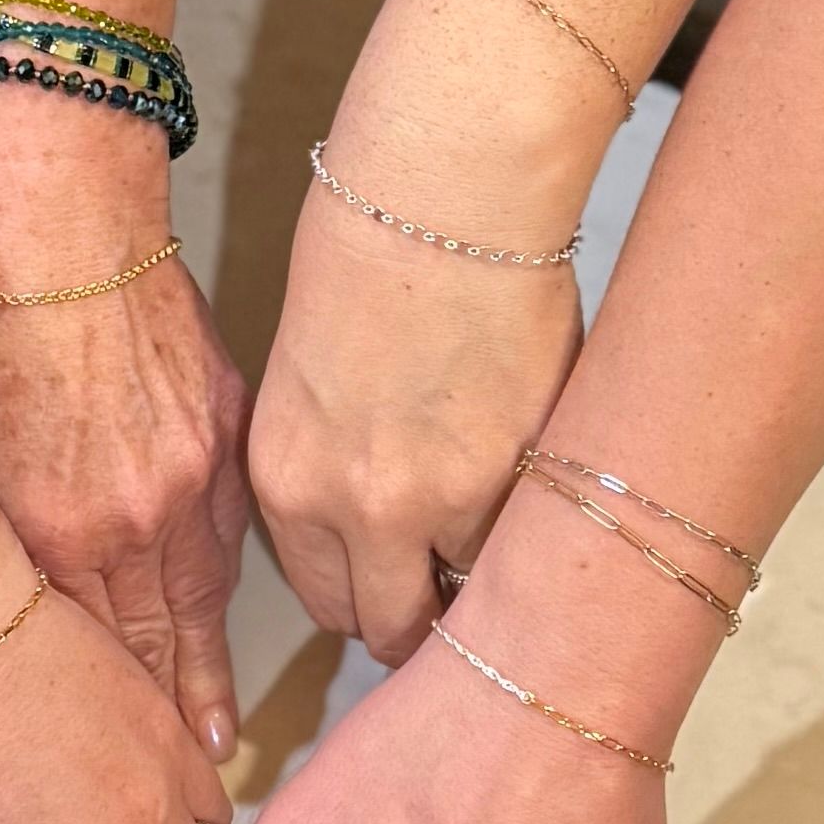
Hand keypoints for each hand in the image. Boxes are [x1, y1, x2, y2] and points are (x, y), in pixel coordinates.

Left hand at [0, 246, 254, 766]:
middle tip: (201, 778)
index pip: (91, 650)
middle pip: (160, 642)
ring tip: (219, 726)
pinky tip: (221, 613)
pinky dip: (222, 573)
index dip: (112, 711)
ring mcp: (192, 474)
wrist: (62, 223)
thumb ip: (12, 531)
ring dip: (207, 663)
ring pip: (205, 593)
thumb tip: (33, 591)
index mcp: (57, 529)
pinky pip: (230, 523)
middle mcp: (135, 517)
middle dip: (178, 714)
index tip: (124, 757)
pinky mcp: (226, 427)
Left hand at [246, 174, 578, 669]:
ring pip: (471, 592)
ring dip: (484, 566)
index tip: (395, 584)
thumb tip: (372, 537)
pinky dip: (533, 520)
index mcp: (290, 483)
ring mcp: (447, 500)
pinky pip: (527, 538)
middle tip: (451, 579)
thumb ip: (333, 474)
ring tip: (498, 504)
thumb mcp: (310, 388)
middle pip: (392, 625)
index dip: (367, 598)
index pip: (326, 602)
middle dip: (421, 613)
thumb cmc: (369, 260)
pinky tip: (533, 463)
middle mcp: (358, 509)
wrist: (444, 198)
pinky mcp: (522, 474)